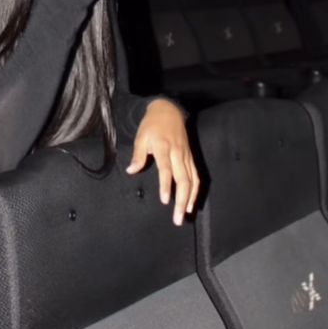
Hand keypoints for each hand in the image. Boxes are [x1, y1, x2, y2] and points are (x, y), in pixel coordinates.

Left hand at [126, 99, 199, 225]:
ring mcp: (186, 156)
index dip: (166, 185)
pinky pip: (196, 176)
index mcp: (163, 147)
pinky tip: (191, 203)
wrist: (169, 110)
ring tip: (185, 214)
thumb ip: (137, 155)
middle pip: (183, 179)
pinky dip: (195, 191)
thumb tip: (131, 171)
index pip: (166, 169)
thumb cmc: (151, 125)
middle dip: (181, 200)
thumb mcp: (140, 136)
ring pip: (192, 180)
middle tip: (177, 218)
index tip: (165, 201)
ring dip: (189, 199)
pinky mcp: (191, 157)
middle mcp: (178, 153)